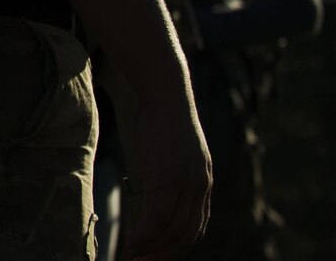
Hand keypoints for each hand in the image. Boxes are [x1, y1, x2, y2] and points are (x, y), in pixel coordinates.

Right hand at [116, 89, 211, 259]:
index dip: (176, 247)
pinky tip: (132, 245)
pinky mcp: (169, 178)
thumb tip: (157, 190)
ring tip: (132, 259)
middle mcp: (201, 187)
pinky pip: (158, 218)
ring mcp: (187, 183)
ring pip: (171, 231)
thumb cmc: (161, 119)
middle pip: (185, 235)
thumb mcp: (172, 153)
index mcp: (203, 183)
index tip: (155, 256)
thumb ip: (172, 175)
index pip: (195, 228)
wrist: (164, 91)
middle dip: (163, 255)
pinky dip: (144, 237)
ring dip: (151, 251)